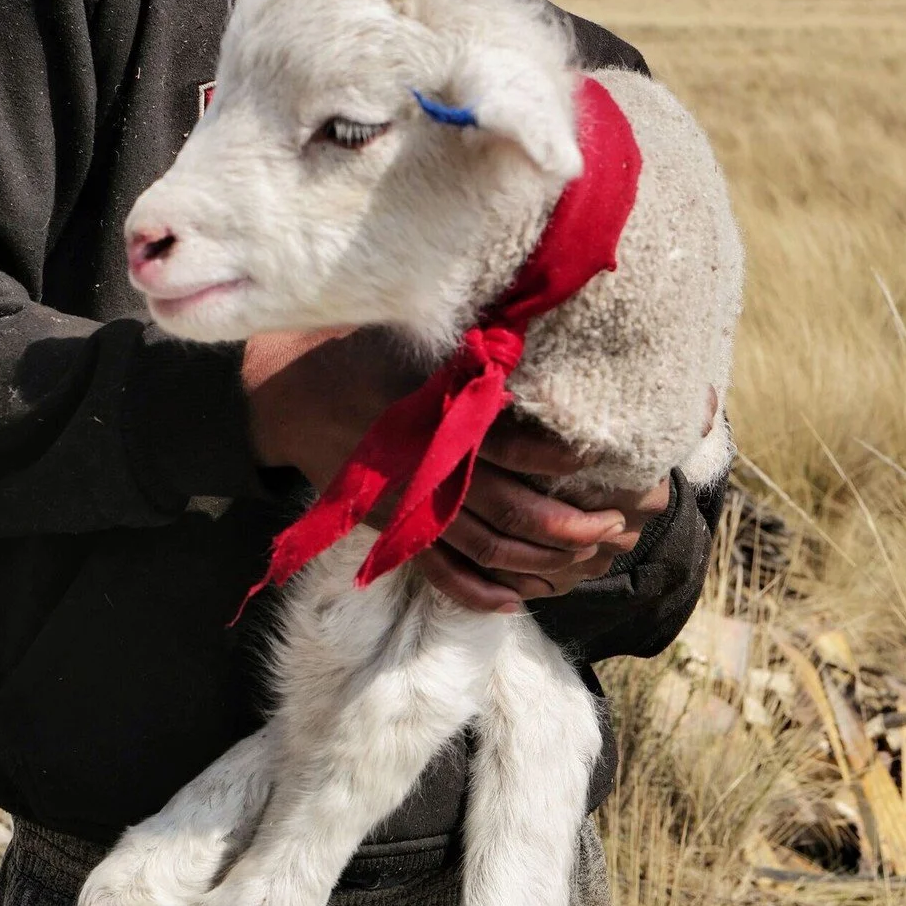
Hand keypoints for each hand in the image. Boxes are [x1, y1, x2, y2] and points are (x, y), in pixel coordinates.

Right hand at [242, 330, 674, 614]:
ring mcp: (411, 506)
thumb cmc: (361, 347)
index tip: (600, 458)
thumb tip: (540, 306)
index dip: (557, 458)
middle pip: (509, 509)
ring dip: (542, 560)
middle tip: (617, 525)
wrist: (288, 392)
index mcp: (435, 414)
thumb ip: (474, 336)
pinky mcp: (395, 527)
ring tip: (590, 555)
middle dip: (569, 523)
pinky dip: (479, 591)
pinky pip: (441, 572)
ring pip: (486, 548)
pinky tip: (519, 598)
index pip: (508, 443)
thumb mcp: (416, 329)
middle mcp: (428, 467)